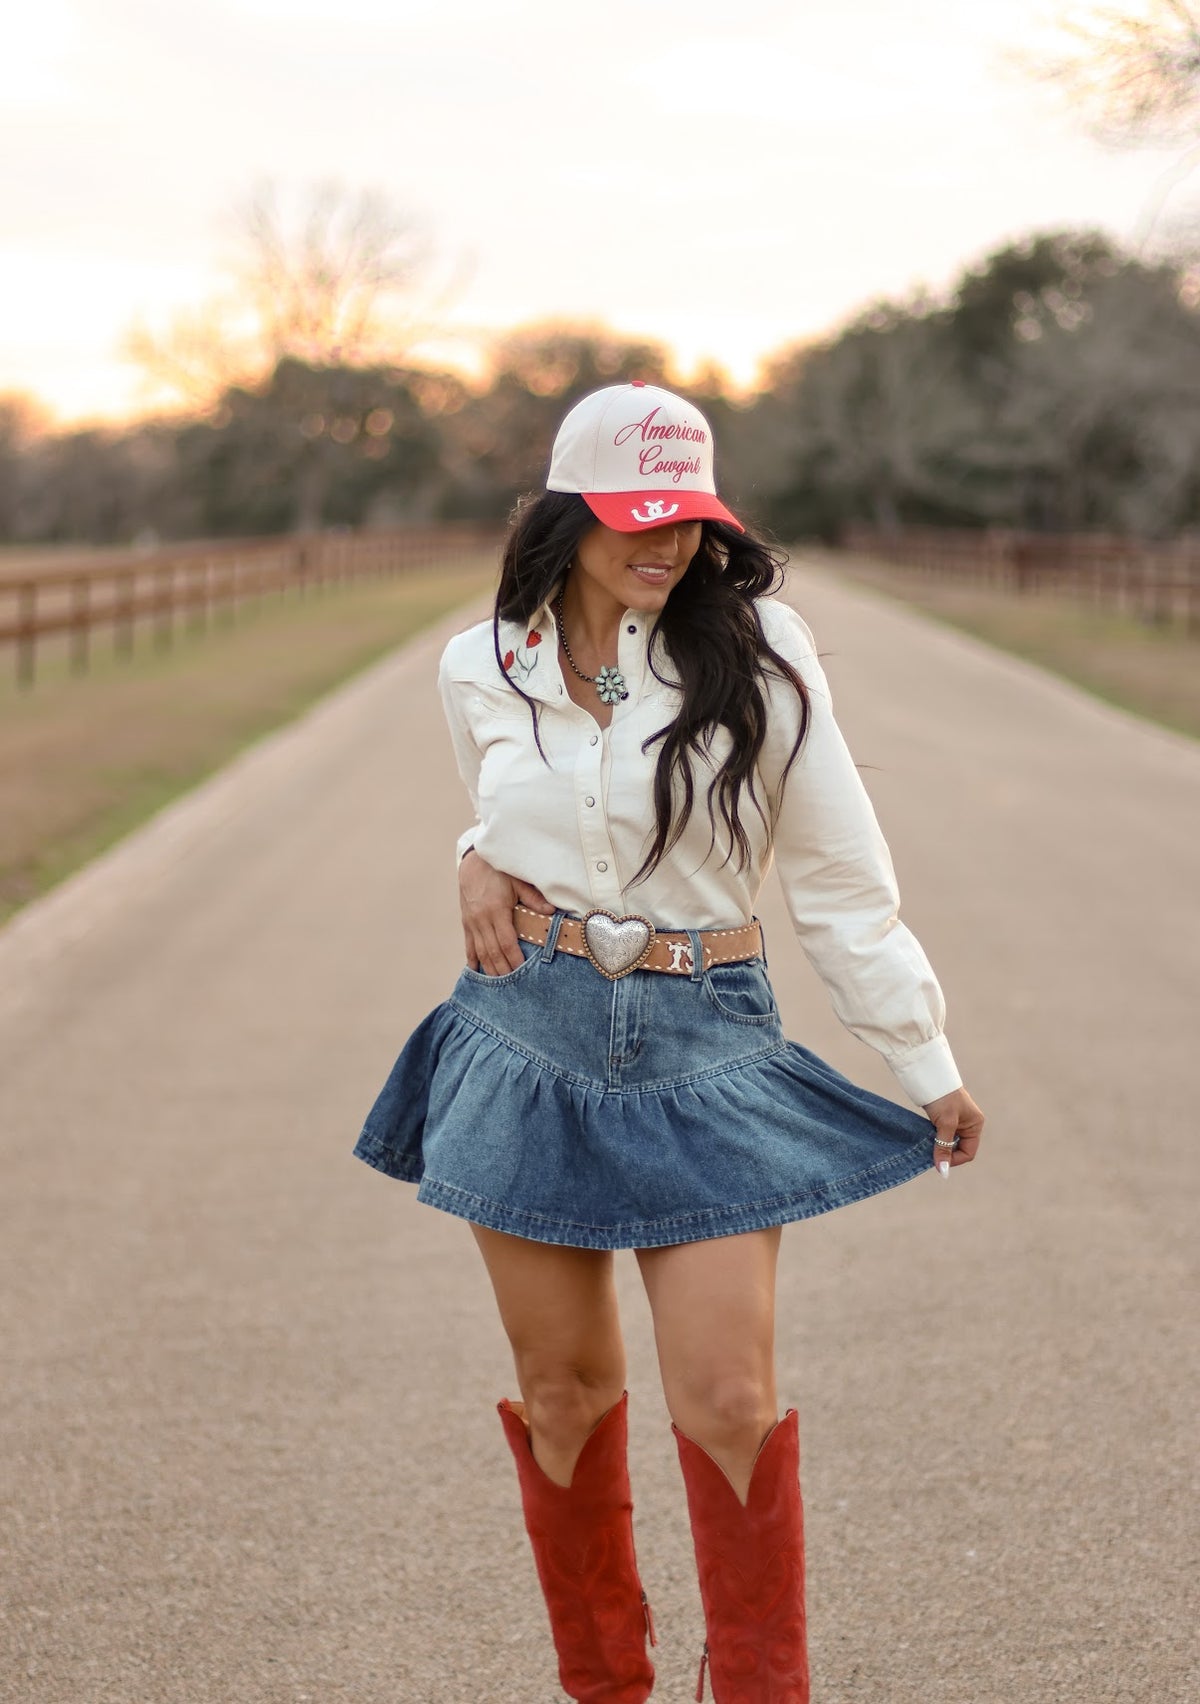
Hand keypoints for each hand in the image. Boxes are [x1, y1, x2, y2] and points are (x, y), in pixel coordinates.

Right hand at [459, 848, 554, 973]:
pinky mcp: (466, 922)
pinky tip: (476, 970)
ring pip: (480, 951)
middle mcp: (482, 918)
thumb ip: (533, 898)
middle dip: (502, 969)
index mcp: (496, 910)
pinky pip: (469, 944)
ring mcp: (472, 921)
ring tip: (497, 983)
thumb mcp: (518, 881)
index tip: (521, 971)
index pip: (506, 941)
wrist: (473, 862)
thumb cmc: (499, 871)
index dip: (514, 958)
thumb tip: (551, 911)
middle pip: (493, 951)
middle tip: (512, 986)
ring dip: (489, 968)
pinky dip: (473, 959)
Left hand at [921, 1086, 984, 1175]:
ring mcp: (957, 1121)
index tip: (938, 1160)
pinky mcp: (945, 1117)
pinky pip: (942, 1134)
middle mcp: (969, 1124)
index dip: (953, 1159)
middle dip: (946, 1153)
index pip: (968, 1152)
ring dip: (939, 1146)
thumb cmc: (942, 1097)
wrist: (930, 1075)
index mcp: (975, 1125)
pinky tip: (926, 1137)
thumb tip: (942, 1170)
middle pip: (959, 1148)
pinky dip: (935, 1138)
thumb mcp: (945, 1123)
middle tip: (930, 1154)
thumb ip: (944, 1146)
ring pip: (949, 1142)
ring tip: (927, 1145)